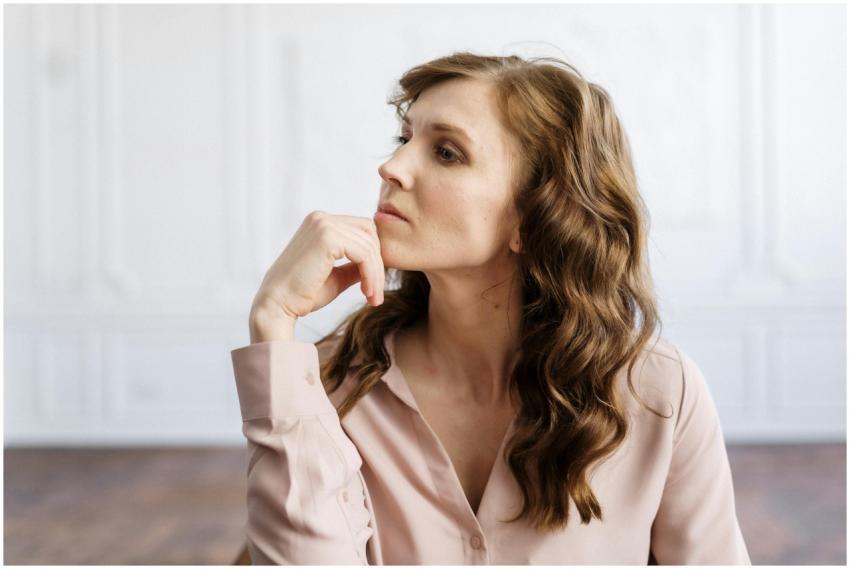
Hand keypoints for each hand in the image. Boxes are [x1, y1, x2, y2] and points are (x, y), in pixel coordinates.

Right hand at [251, 211, 384, 321]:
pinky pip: (364, 254)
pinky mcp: (327, 238)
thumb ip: (354, 266)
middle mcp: (321, 218)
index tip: (373, 286)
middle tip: (376, 294)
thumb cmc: (303, 294)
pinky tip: (367, 293)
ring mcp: (324, 225)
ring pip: (369, 246)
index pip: (362, 230)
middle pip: (370, 233)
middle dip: (378, 264)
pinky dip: (371, 275)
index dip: (373, 257)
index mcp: (320, 223)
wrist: (278, 305)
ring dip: (376, 274)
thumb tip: (378, 263)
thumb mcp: (336, 276)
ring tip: (373, 298)